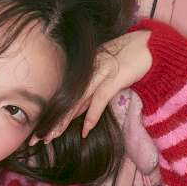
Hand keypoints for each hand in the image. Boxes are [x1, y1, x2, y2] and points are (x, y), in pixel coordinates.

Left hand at [37, 30, 152, 143]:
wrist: (151, 45)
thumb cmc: (128, 60)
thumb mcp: (104, 77)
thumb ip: (91, 92)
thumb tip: (79, 113)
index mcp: (82, 72)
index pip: (63, 97)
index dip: (51, 116)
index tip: (38, 132)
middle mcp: (87, 73)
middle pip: (65, 101)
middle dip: (50, 121)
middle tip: (36, 140)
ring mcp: (99, 74)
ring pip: (76, 102)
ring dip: (63, 121)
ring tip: (51, 138)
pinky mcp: (113, 78)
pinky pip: (99, 99)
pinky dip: (92, 115)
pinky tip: (85, 131)